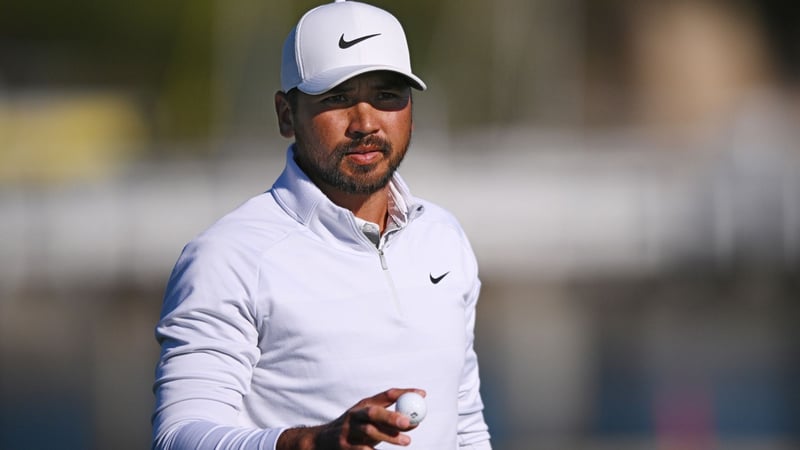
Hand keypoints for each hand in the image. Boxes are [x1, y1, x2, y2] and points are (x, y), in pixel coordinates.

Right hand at [277, 388, 425, 449]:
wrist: (322, 441)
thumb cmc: (355, 430)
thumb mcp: (368, 420)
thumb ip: (389, 420)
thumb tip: (415, 422)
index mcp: (364, 404)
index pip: (386, 395)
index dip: (404, 392)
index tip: (422, 394)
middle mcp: (355, 415)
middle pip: (374, 412)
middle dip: (392, 415)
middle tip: (409, 421)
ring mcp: (348, 431)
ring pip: (369, 432)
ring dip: (389, 436)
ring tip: (407, 442)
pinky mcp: (345, 446)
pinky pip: (362, 449)